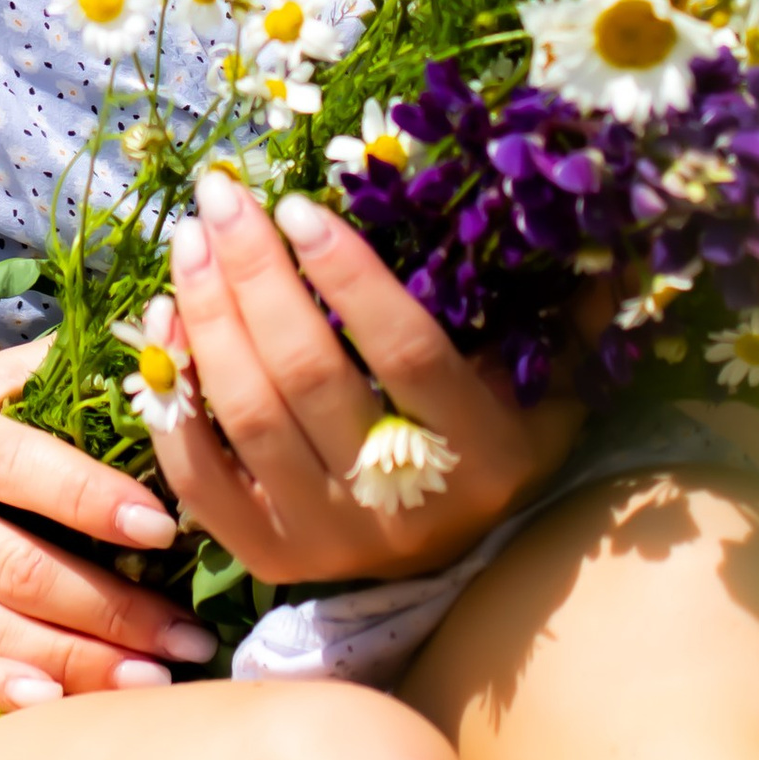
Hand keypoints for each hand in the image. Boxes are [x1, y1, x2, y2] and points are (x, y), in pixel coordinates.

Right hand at [0, 339, 220, 714]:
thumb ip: (28, 379)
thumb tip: (128, 351)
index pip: (20, 463)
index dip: (94, 497)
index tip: (167, 529)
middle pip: (17, 567)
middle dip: (114, 608)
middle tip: (192, 635)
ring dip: (78, 663)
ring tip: (154, 678)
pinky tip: (55, 707)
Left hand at [160, 171, 585, 584]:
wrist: (457, 563)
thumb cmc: (500, 444)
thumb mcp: (546, 387)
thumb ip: (563, 315)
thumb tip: (597, 234)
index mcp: (482, 455)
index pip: (406, 354)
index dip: (349, 277)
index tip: (298, 204)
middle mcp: (404, 506)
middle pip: (309, 376)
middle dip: (254, 273)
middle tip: (221, 195)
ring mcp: (331, 540)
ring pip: (249, 417)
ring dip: (207, 319)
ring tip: (189, 242)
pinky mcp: (272, 560)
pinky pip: (202, 481)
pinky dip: (173, 402)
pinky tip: (162, 326)